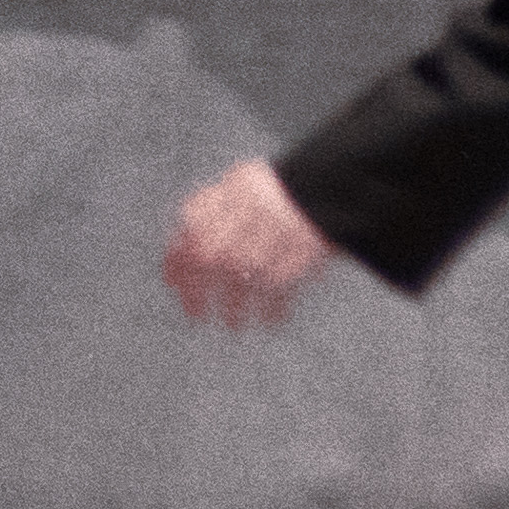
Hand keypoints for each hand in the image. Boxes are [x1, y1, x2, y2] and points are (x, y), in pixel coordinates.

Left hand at [161, 156, 335, 331]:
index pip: (192, 223)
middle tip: (194, 314)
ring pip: (243, 273)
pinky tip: (271, 320)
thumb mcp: (242, 188)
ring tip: (233, 325)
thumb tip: (174, 262)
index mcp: (235, 186)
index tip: (172, 284)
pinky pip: (281, 282)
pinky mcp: (307, 244)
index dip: (178, 256)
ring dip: (235, 305)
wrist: (337, 184)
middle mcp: (253, 203)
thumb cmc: (278, 196)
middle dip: (197, 289)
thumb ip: (209, 213)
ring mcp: (280, 224)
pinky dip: (274, 306)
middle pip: (211, 252)